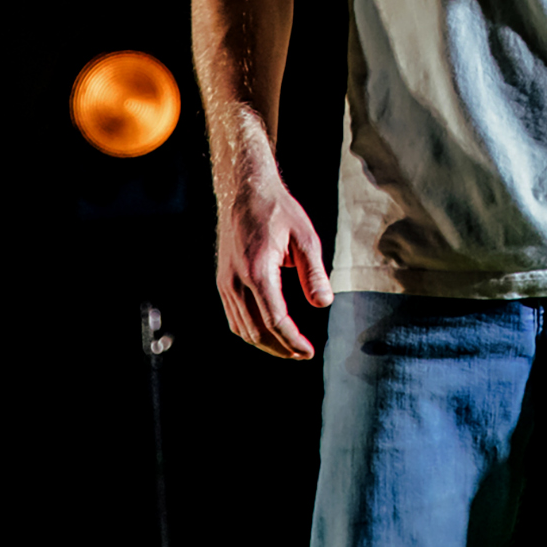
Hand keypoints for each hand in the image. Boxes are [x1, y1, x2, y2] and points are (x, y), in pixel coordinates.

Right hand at [215, 165, 331, 358]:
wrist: (245, 191)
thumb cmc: (279, 211)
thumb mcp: (305, 237)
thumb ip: (314, 273)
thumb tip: (324, 303)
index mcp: (258, 271)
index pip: (274, 319)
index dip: (292, 341)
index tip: (309, 351)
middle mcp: (236, 281)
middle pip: (256, 331)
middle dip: (281, 348)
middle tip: (303, 354)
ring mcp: (226, 282)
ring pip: (242, 328)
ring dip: (266, 344)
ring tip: (290, 348)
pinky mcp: (223, 281)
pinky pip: (234, 317)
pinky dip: (251, 332)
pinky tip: (269, 333)